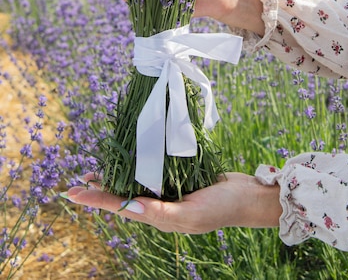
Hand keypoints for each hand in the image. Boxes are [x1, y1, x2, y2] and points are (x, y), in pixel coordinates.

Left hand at [62, 172, 280, 233]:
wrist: (249, 196)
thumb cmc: (223, 207)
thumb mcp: (192, 214)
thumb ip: (160, 213)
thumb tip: (128, 207)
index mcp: (160, 217)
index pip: (120, 206)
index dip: (96, 198)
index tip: (73, 191)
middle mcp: (161, 206)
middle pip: (123, 196)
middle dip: (101, 188)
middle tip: (81, 177)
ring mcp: (170, 193)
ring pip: (136, 183)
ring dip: (117, 176)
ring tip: (99, 169)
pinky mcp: (180, 180)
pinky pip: (154, 172)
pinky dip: (140, 165)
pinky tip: (135, 157)